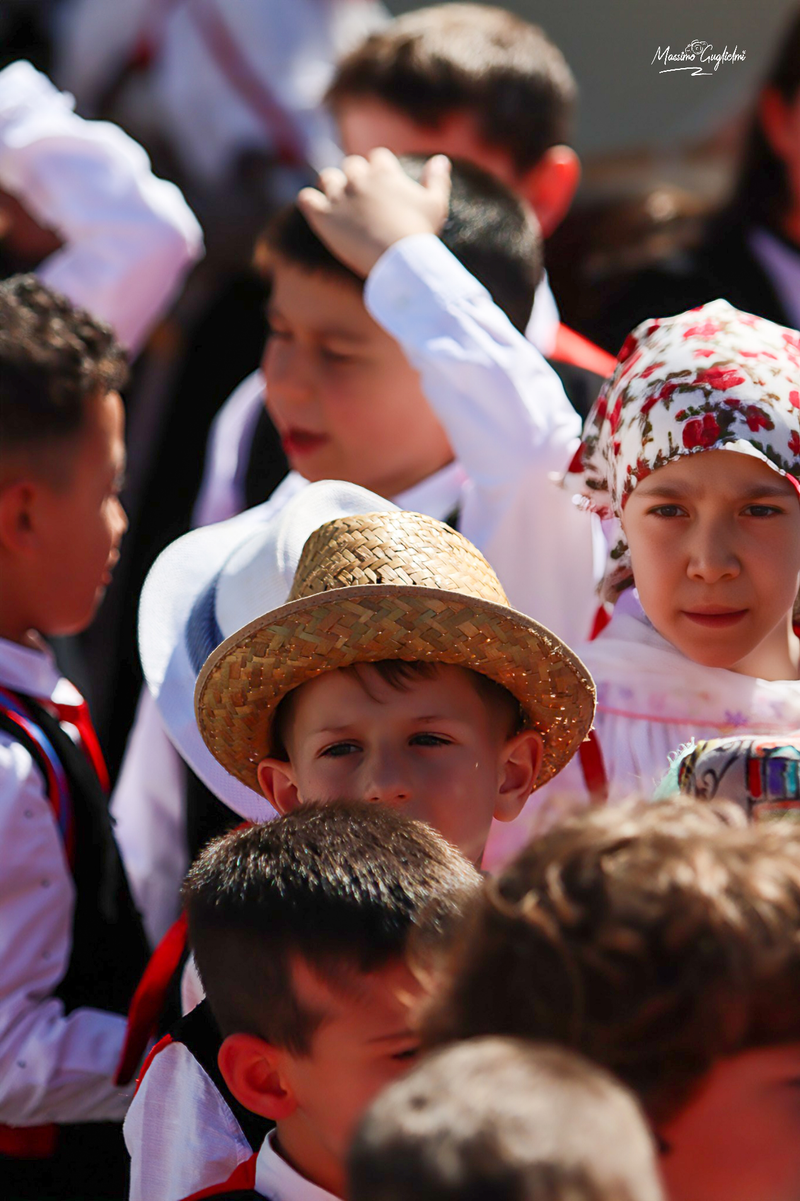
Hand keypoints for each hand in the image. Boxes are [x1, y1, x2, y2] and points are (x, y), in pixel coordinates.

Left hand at [296, 148, 450, 276]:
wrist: (400, 261)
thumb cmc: (420, 234)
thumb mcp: (436, 204)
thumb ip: (437, 179)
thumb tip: (441, 159)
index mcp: (385, 172)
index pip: (377, 157)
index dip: (379, 170)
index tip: (382, 186)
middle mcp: (359, 178)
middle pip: (351, 164)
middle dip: (356, 177)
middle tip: (361, 200)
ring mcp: (339, 196)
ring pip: (327, 177)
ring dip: (332, 187)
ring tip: (338, 206)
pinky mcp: (323, 216)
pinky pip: (306, 198)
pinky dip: (309, 202)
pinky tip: (318, 212)